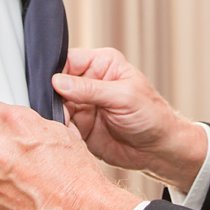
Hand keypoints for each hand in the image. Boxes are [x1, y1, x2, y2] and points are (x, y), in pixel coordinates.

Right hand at [55, 47, 207, 192]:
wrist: (159, 149)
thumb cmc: (152, 116)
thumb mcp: (123, 97)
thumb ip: (89, 89)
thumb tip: (57, 81)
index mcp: (101, 64)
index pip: (68, 60)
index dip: (55, 73)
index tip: (50, 88)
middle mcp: (88, 82)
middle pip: (56, 85)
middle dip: (52, 98)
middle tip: (59, 111)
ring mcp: (82, 105)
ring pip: (54, 107)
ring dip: (55, 116)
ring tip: (65, 125)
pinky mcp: (79, 126)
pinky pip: (60, 126)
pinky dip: (59, 131)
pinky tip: (67, 136)